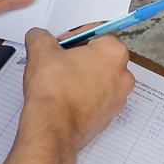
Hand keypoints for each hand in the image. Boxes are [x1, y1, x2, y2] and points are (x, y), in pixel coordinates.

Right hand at [18, 27, 133, 148]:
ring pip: (99, 77)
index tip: (61, 44)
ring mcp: (118, 98)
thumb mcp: (41, 51)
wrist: (52, 131)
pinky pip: (98, 97)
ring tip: (60, 81)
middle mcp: (123, 75)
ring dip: (82, 76)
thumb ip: (41, 36)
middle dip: (79, 56)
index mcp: (114, 53)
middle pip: (100, 55)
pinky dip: (84, 95)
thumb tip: (40, 37)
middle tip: (58, 61)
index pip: (96, 32)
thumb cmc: (54, 94)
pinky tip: (65, 97)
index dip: (73, 35)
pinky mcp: (109, 116)